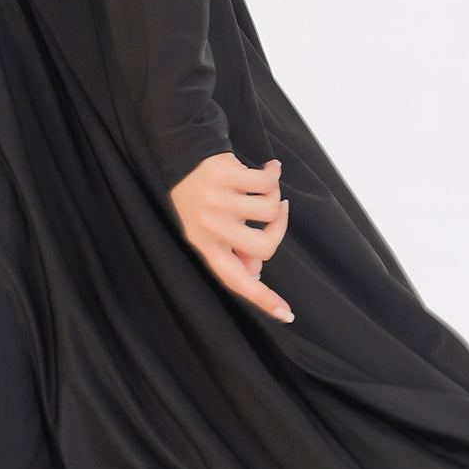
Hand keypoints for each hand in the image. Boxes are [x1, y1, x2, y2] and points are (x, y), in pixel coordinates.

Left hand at [169, 153, 293, 322]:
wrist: (182, 153)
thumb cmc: (200, 196)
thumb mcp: (208, 227)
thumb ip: (232, 250)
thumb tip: (254, 269)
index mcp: (205, 245)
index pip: (234, 280)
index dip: (262, 298)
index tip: (286, 315)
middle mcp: (209, 226)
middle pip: (265, 246)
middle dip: (279, 228)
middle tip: (279, 211)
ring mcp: (217, 200)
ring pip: (270, 210)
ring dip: (275, 195)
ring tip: (266, 186)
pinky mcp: (224, 174)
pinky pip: (267, 182)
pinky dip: (274, 173)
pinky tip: (271, 168)